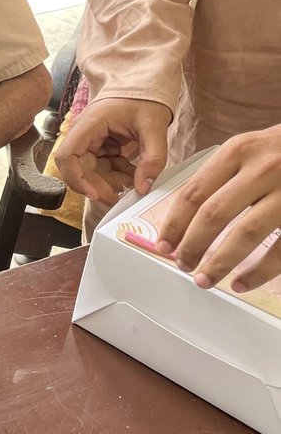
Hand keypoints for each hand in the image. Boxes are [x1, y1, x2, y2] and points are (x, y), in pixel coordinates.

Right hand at [55, 98, 171, 202]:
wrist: (148, 86)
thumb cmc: (146, 98)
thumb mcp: (155, 126)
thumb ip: (153, 158)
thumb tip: (143, 188)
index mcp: (89, 125)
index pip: (66, 157)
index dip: (76, 179)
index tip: (95, 194)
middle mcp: (84, 135)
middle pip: (80, 170)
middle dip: (99, 186)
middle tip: (122, 196)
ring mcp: (91, 142)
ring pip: (92, 172)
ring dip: (111, 182)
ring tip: (134, 181)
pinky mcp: (100, 147)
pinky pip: (103, 168)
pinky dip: (117, 175)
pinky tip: (134, 174)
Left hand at [154, 126, 280, 291]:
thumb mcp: (250, 150)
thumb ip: (220, 177)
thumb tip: (182, 222)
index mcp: (238, 151)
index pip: (194, 193)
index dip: (174, 224)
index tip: (163, 245)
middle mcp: (262, 169)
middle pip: (213, 215)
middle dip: (191, 246)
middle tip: (182, 265)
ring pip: (244, 235)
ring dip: (219, 263)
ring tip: (204, 280)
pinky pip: (279, 250)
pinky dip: (258, 273)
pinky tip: (241, 284)